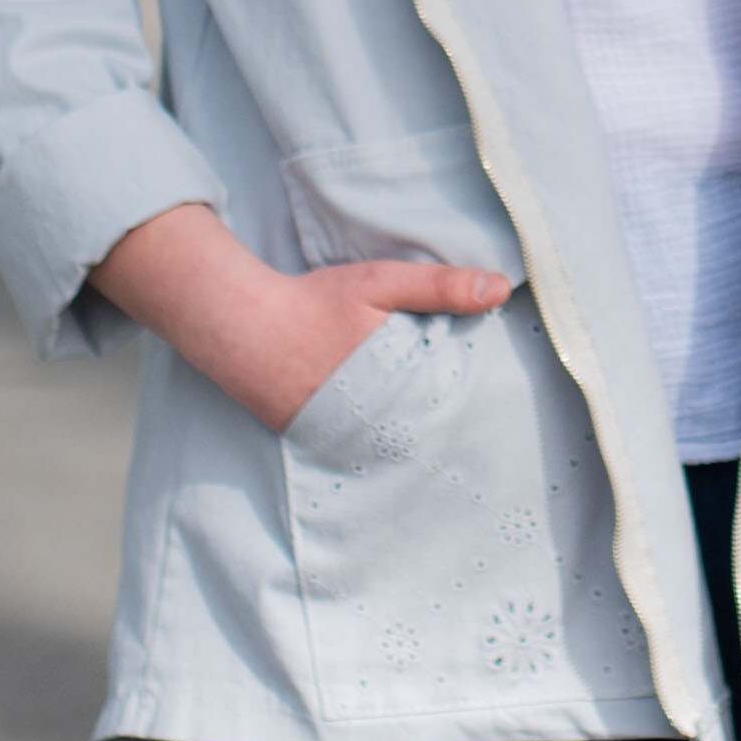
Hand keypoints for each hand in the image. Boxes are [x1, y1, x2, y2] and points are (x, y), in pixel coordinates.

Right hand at [89, 201, 512, 431]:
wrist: (240, 328)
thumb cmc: (313, 303)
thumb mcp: (380, 283)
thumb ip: (440, 286)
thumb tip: (501, 289)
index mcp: (397, 388)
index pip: (451, 412)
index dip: (473, 412)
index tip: (494, 415)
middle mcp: (372, 424)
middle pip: (425, 437)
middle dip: (447, 435)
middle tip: (481, 449)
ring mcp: (343, 439)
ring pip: (393, 450)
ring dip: (413, 446)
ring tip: (445, 456)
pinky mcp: (318, 444)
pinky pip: (360, 452)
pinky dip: (376, 447)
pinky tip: (393, 446)